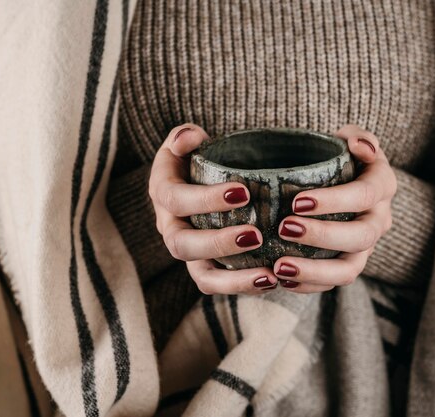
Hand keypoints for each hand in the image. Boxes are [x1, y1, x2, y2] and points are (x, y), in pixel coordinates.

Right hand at [149, 124, 277, 294]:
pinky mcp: (205, 268)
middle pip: (182, 244)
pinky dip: (242, 286)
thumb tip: (188, 139)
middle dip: (218, 243)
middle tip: (256, 235)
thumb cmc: (197, 158)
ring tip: (267, 275)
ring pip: (201, 275)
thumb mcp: (187, 141)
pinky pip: (218, 284)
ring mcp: (188, 251)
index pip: (175, 199)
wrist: (198, 180)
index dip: (205, 199)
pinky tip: (271, 280)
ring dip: (233, 279)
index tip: (243, 193)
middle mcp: (170, 226)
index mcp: (163, 192)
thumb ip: (185, 136)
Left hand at [272, 124, 396, 292]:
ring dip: (315, 272)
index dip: (334, 200)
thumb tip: (361, 147)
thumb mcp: (349, 140)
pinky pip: (334, 283)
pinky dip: (309, 285)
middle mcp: (379, 220)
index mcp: (382, 185)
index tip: (297, 201)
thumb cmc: (339, 156)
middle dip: (323, 236)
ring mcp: (366, 247)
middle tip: (285, 228)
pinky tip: (282, 280)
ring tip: (279, 267)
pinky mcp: (349, 264)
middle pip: (361, 236)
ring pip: (350, 269)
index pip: (364, 194)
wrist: (341, 180)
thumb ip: (358, 137)